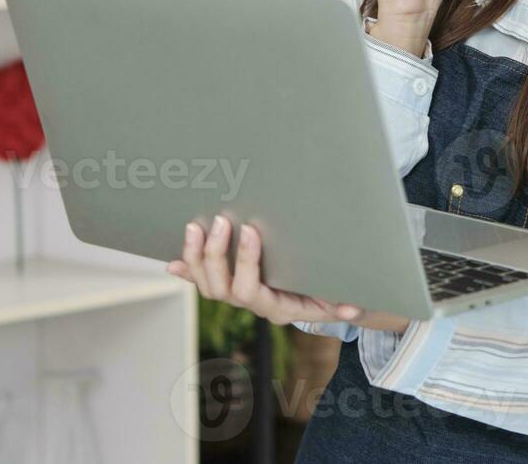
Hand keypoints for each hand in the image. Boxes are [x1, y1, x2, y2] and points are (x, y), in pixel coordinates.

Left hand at [166, 216, 409, 333]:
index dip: (246, 262)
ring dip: (196, 258)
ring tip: (194, 228)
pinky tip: (172, 262)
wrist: (324, 305)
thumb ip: (344, 304)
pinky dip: (188, 272)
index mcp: (276, 307)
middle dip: (215, 255)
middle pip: (221, 289)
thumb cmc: (332, 295)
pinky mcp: (232, 285)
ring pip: (208, 285)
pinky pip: (204, 282)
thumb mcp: (340, 299)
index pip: (250, 289)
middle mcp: (254, 304)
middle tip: (220, 221)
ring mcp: (240, 295)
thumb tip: (355, 307)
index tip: (251, 230)